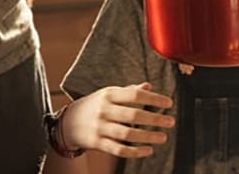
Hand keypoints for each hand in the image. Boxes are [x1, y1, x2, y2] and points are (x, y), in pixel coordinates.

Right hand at [59, 84, 175, 157]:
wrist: (68, 122)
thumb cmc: (94, 105)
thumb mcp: (108, 94)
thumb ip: (129, 91)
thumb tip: (149, 86)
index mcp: (109, 95)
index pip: (135, 95)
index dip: (153, 98)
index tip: (169, 103)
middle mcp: (104, 110)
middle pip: (133, 115)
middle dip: (154, 119)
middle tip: (170, 122)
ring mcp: (100, 128)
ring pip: (127, 134)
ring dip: (148, 136)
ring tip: (163, 137)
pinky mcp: (98, 143)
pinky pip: (119, 149)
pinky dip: (135, 151)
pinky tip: (148, 150)